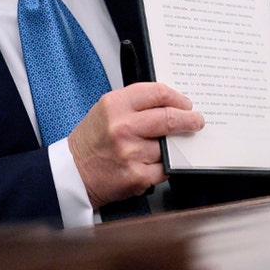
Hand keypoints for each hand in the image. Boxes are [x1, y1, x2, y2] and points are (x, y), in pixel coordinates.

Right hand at [68, 82, 203, 207]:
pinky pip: (165, 168)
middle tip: (195, 121)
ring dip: (172, 147)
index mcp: (114, 105)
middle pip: (170, 118)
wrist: (73, 173)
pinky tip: (152, 163)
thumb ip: (135, 105)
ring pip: (169, 146)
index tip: (185, 104)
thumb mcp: (105, 112)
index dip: (178, 98)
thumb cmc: (91, 142)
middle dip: (189, 120)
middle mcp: (122, 127)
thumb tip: (171, 105)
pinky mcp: (138, 176)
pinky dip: (164, 166)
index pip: (158, 93)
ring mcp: (131, 153)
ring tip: (162, 147)